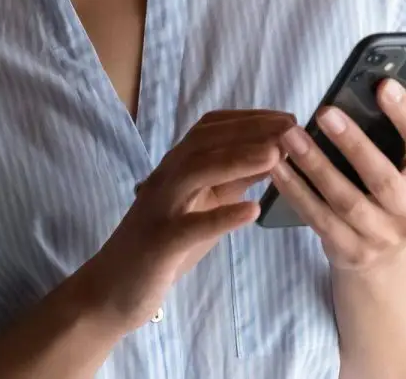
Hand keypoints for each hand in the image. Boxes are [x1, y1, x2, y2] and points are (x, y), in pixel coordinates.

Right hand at [74, 110, 294, 330]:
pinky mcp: (159, 243)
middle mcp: (166, 179)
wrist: (113, 287)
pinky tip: (252, 211)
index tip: (287, 117)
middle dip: (250, 130)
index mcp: (176, 167)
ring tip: (276, 154)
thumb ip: (231, 180)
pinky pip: (189, 227)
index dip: (250, 118)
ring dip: (237, 159)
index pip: (210, 128)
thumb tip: (273, 153)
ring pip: (195, 172)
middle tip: (291, 128)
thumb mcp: (203, 204)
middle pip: (205, 141)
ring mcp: (160, 209)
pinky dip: (221, 216)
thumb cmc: (165, 244)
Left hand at [272, 80, 405, 271]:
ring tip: (291, 136)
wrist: (386, 260)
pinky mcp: (350, 251)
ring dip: (315, 165)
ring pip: (345, 200)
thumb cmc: (400, 194)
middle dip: (353, 143)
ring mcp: (381, 237)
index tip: (384, 86)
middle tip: (326, 112)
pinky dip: (296, 191)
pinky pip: (318, 218)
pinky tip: (279, 167)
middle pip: (382, 178)